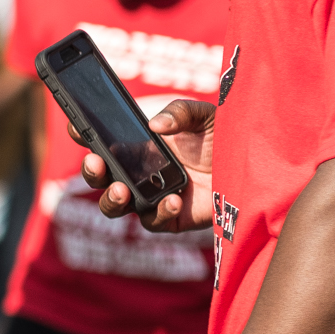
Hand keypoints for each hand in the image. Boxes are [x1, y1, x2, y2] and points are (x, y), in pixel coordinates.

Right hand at [84, 97, 215, 233]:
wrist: (256, 170)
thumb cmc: (228, 139)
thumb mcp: (205, 116)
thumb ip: (181, 111)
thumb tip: (155, 125)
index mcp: (138, 146)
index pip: (100, 141)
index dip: (83, 136)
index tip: (78, 129)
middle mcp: (138, 173)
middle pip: (99, 178)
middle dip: (91, 172)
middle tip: (97, 163)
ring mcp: (151, 197)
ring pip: (114, 206)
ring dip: (111, 199)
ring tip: (122, 190)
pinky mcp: (170, 219)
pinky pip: (152, 222)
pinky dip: (158, 212)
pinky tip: (173, 199)